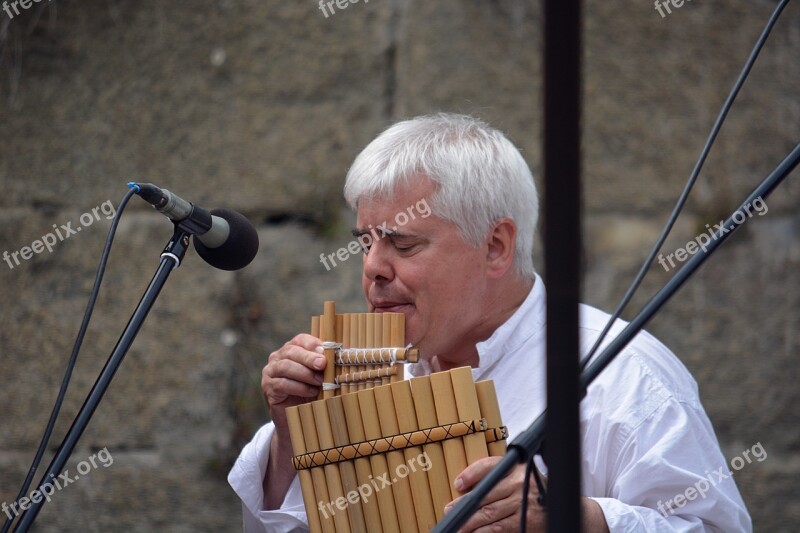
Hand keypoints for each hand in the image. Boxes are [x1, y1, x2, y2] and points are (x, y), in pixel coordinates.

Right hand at [261, 334, 326, 435]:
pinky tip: (311, 391)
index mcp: (291, 349)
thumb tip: (336, 354)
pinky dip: (299, 387)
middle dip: (309, 358)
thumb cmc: (311, 391)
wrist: (298, 415)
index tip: (325, 350)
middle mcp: (277, 357)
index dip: (312, 344)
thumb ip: (324, 364)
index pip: (300, 340)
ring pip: (285, 367)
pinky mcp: (268, 388)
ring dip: (305, 373)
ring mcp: (270, 372)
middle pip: (291, 351)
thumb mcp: (319, 375)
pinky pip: (282, 384)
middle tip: (322, 364)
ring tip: (320, 381)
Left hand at [445, 457, 609, 531]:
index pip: (489, 467)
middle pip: (486, 494)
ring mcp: (524, 504)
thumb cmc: (534, 489)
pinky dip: (486, 531)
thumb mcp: (517, 475)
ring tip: (458, 526)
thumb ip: (496, 476)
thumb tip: (465, 484)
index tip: (458, 483)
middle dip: (464, 505)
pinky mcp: (527, 522)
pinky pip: (501, 528)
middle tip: (450, 510)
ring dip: (471, 522)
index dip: (471, 474)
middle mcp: (520, 483)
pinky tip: (475, 532)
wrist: (562, 506)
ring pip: (490, 514)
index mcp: (516, 468)